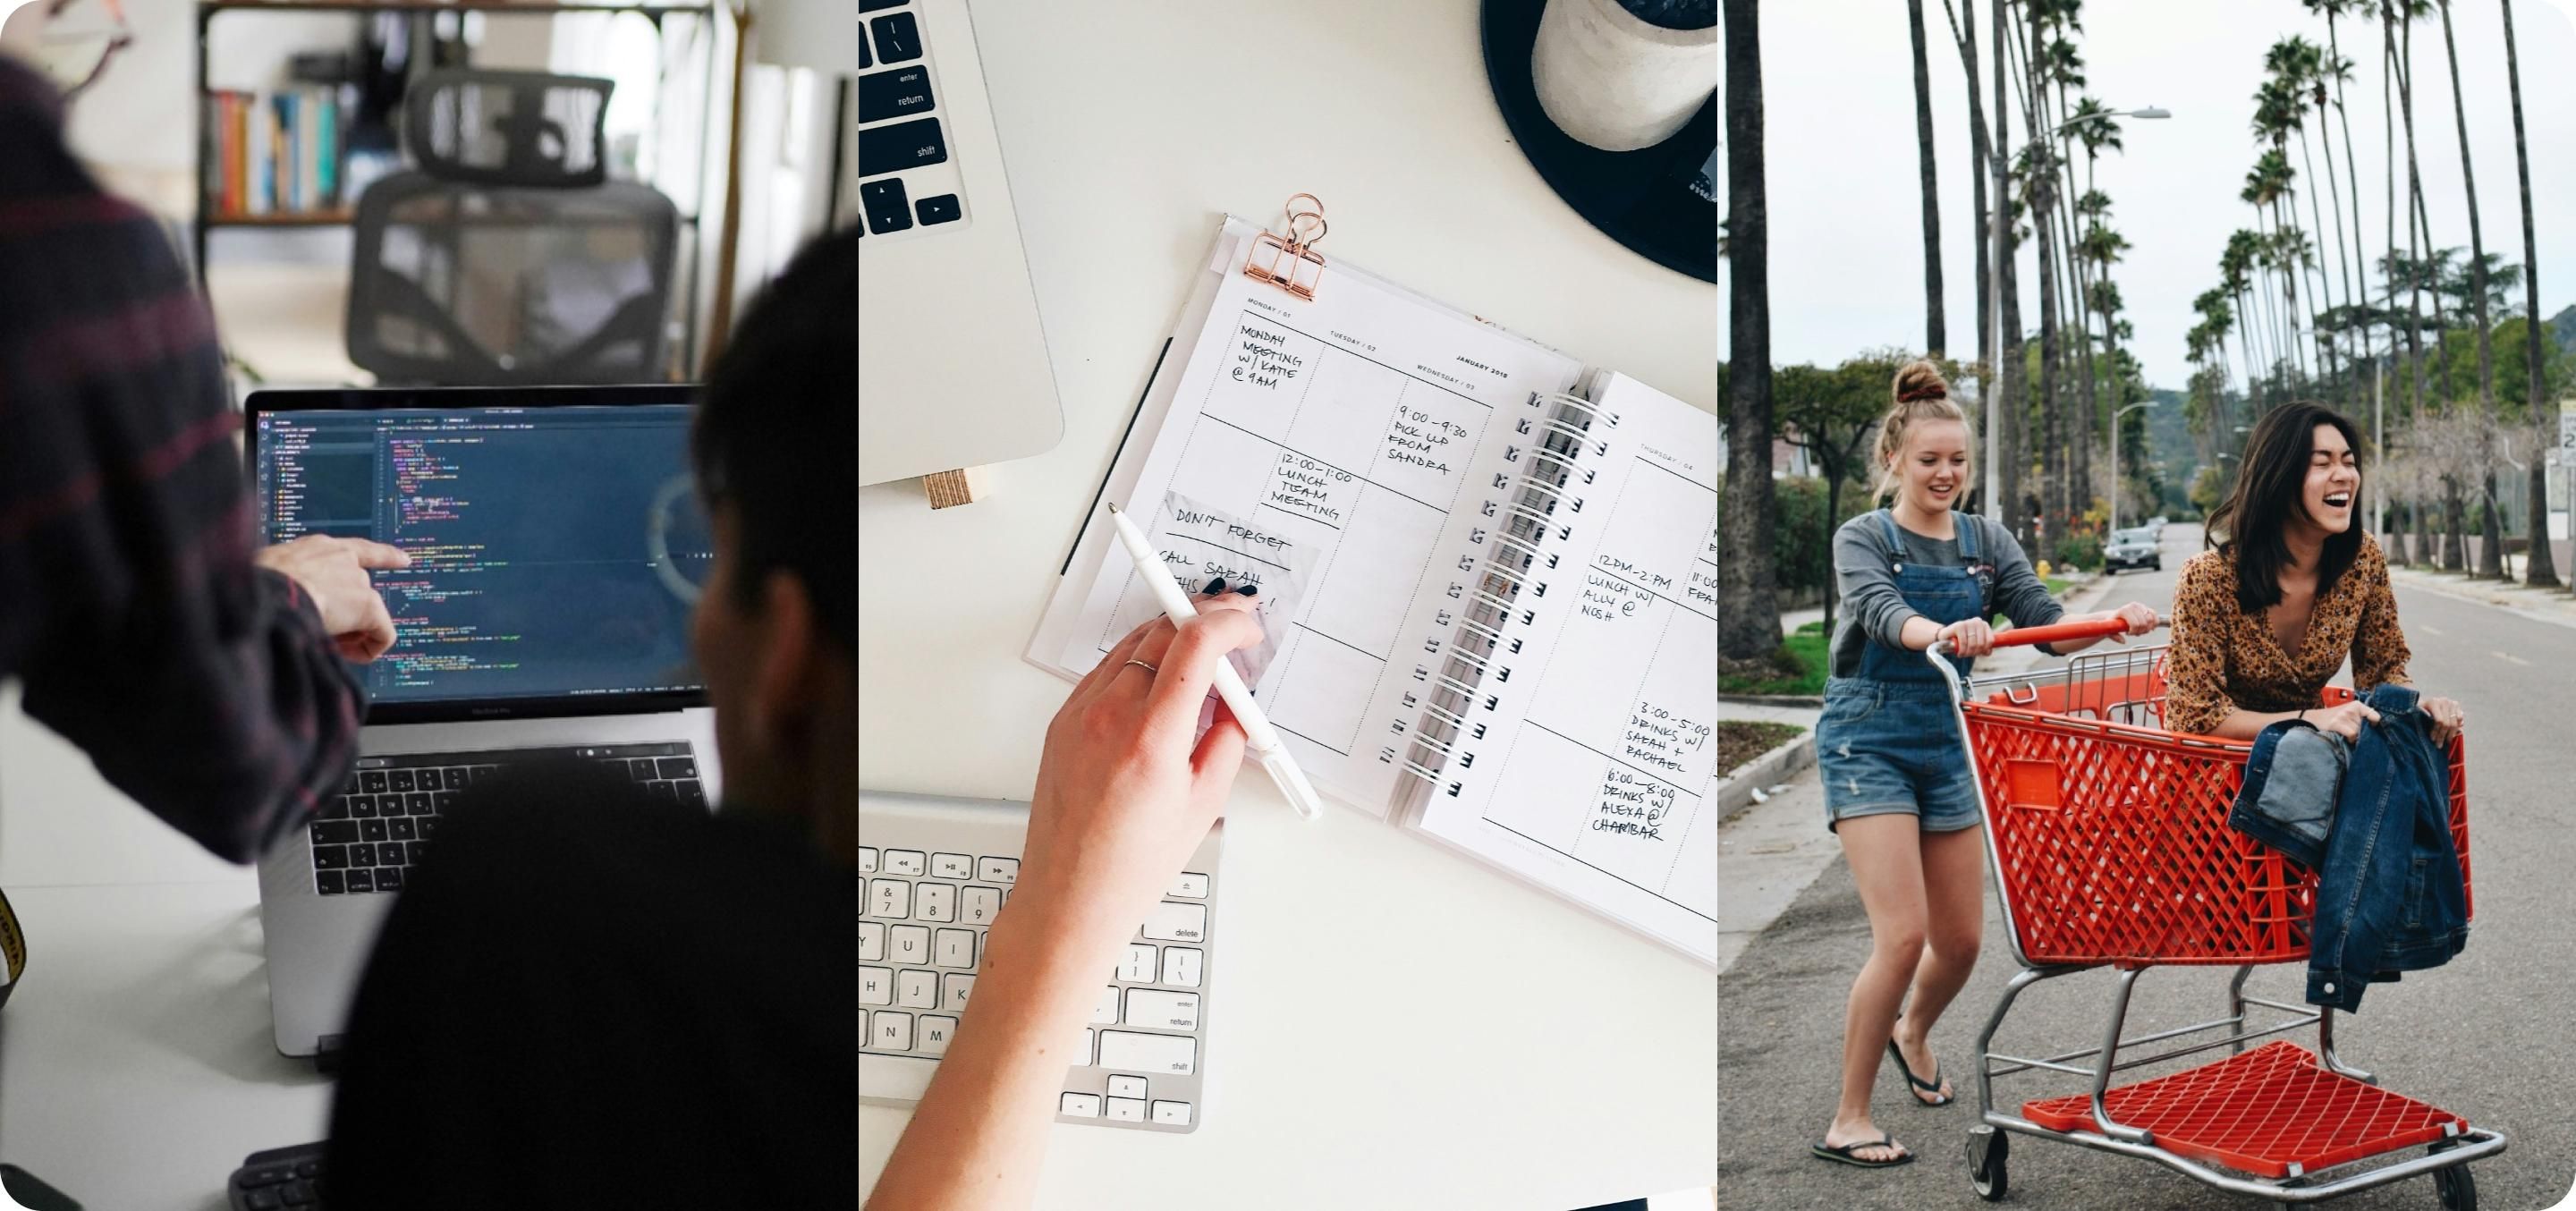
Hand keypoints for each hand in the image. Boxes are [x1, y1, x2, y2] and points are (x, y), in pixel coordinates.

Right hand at [252, 535, 410, 661]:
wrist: (264, 593)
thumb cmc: (252, 587)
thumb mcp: (269, 574)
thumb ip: (290, 582)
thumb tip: (288, 601)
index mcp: (317, 548)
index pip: (358, 549)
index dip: (384, 555)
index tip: (405, 559)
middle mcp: (342, 559)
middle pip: (360, 592)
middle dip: (347, 617)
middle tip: (322, 633)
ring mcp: (357, 581)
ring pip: (369, 616)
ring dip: (352, 634)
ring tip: (326, 644)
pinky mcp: (368, 604)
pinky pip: (384, 634)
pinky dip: (371, 649)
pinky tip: (349, 655)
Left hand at [1015, 594, 1264, 959]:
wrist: (1070, 897)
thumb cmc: (1130, 866)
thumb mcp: (1203, 804)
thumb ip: (1226, 740)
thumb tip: (1235, 703)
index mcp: (1150, 739)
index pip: (1194, 644)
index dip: (1228, 623)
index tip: (1246, 627)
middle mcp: (1108, 717)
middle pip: (1161, 631)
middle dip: (1204, 621)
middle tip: (1232, 631)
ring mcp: (1078, 715)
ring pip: (1131, 645)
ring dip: (1171, 639)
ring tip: (1201, 664)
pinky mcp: (1061, 722)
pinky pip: (1105, 671)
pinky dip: (1139, 664)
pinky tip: (1159, 685)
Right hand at [1936, 617, 1994, 657]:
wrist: (1945, 637)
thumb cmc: (1962, 641)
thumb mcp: (1975, 644)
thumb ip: (1984, 648)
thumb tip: (1988, 652)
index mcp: (1984, 625)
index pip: (1990, 640)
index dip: (1984, 650)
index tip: (1978, 653)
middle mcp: (1977, 621)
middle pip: (1981, 643)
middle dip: (1974, 652)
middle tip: (1968, 655)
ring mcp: (1968, 622)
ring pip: (1973, 644)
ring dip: (1967, 653)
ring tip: (1963, 654)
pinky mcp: (1958, 626)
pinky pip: (1964, 643)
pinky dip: (1962, 651)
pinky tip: (1959, 653)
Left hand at [2108, 601, 2158, 642]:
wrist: (2114, 616)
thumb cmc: (2112, 624)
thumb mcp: (2110, 630)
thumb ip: (2115, 637)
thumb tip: (2123, 641)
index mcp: (2123, 611)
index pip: (2135, 624)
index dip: (2134, 631)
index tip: (2128, 634)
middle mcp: (2132, 606)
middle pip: (2144, 623)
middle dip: (2140, 631)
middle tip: (2134, 633)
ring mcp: (2139, 606)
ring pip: (2151, 619)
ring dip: (2147, 628)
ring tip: (2140, 630)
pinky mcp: (2145, 607)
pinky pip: (2154, 614)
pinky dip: (2154, 622)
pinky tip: (2149, 628)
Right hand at [2304, 699, 2381, 742]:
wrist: (2313, 719)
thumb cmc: (2333, 718)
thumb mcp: (2348, 713)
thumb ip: (2361, 718)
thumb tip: (2374, 730)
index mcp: (2356, 705)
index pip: (2375, 716)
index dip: (2374, 724)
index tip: (2370, 727)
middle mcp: (2351, 709)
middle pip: (2366, 727)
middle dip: (2361, 732)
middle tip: (2353, 732)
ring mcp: (2343, 715)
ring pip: (2359, 732)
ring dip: (2355, 737)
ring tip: (2346, 735)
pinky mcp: (2337, 723)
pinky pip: (2352, 734)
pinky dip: (2350, 739)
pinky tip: (2345, 738)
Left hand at [2421, 695, 2463, 743]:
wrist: (2425, 701)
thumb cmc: (2419, 709)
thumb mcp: (2416, 713)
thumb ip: (2421, 721)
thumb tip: (2429, 735)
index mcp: (2433, 702)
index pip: (2439, 721)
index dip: (2436, 731)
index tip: (2432, 740)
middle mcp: (2444, 701)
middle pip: (2447, 723)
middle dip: (2443, 736)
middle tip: (2439, 745)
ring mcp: (2452, 703)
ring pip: (2455, 723)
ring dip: (2451, 734)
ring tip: (2446, 742)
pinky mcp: (2457, 705)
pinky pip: (2460, 719)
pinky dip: (2457, 727)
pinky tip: (2453, 733)